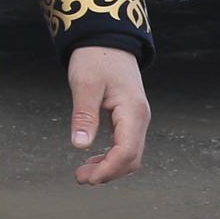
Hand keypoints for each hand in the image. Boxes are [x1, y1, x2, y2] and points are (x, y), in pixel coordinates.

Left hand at [67, 46, 150, 183]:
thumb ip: (84, 115)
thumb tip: (79, 146)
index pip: (127, 151)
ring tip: (84, 172)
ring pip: (130, 155)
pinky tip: (94, 159)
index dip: (108, 169)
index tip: (86, 177)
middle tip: (80, 177)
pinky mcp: (129, 118)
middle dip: (108, 172)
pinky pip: (125, 145)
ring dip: (109, 167)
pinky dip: (111, 157)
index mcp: (133, 111)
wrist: (107, 40)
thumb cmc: (96, 58)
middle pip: (132, 158)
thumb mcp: (85, 84)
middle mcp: (140, 118)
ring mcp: (136, 119)